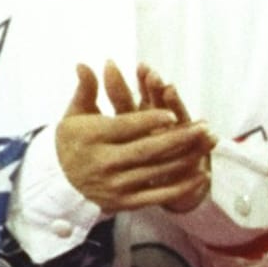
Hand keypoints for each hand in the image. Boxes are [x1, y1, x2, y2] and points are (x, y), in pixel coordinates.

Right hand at [56, 62, 214, 213]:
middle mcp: (103, 163)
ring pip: (156, 170)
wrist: (58, 181)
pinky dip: (181, 188)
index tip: (174, 113)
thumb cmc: (73, 140)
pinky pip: (156, 196)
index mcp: (92, 137)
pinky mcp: (123, 203)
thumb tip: (83, 63)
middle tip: (204, 126)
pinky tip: (202, 176)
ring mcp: (114, 185)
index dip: (151, 120)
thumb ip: (86, 89)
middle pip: (147, 149)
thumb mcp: (75, 114)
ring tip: (209, 143)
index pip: (126, 127)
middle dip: (179, 138)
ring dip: (187, 157)